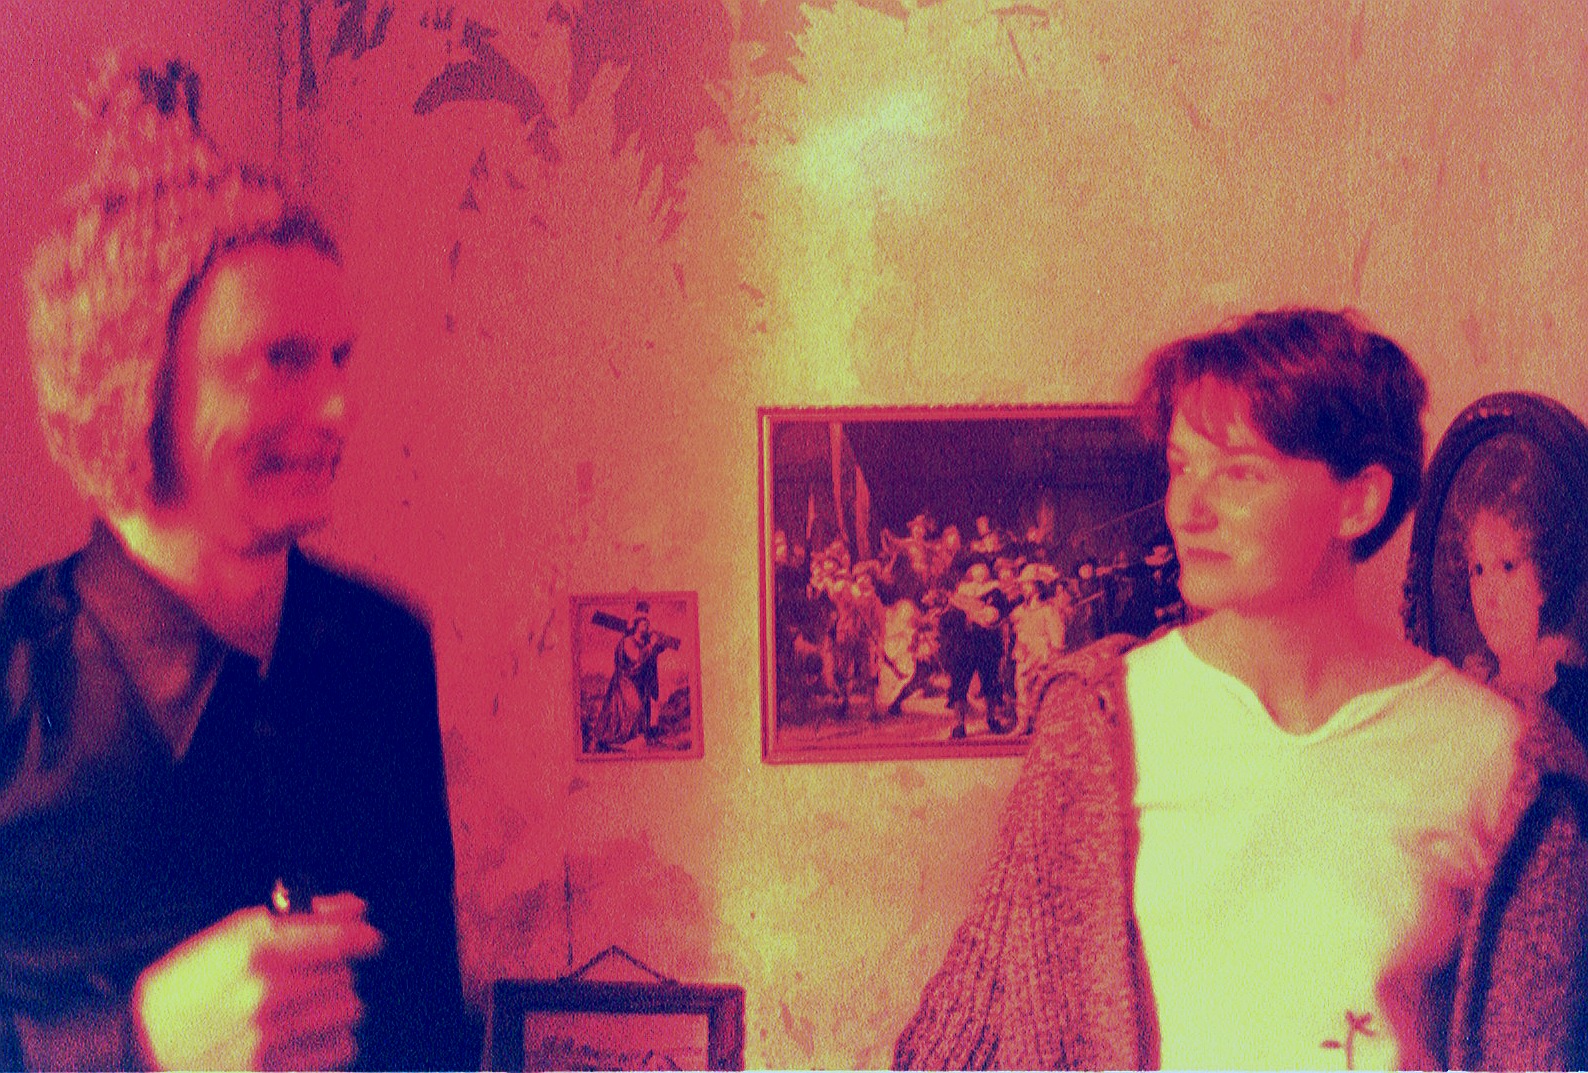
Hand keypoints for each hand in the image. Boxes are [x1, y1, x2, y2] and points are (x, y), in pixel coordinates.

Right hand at [133, 893, 384, 1070]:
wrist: (136, 1048)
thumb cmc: (185, 987)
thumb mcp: (230, 937)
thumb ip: (299, 919)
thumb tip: (356, 907)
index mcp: (255, 951)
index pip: (338, 939)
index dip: (361, 937)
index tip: (369, 940)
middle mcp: (265, 994)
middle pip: (345, 978)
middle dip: (335, 977)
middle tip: (310, 983)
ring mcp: (267, 1040)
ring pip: (347, 1015)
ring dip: (336, 1012)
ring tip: (307, 1013)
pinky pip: (338, 1054)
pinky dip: (329, 1045)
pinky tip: (303, 1041)